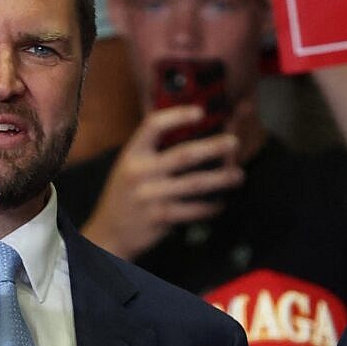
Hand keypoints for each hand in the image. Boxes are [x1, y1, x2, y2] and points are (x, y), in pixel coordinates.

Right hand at [81, 108, 244, 259]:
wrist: (108, 233)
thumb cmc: (124, 196)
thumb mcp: (129, 167)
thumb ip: (151, 152)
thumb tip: (188, 134)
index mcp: (132, 154)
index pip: (153, 125)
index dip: (177, 116)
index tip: (200, 112)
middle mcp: (140, 172)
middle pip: (183, 155)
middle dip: (213, 148)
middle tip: (234, 143)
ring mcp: (150, 196)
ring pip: (194, 184)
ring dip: (220, 179)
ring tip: (238, 175)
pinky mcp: (159, 218)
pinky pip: (192, 210)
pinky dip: (210, 207)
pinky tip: (221, 204)